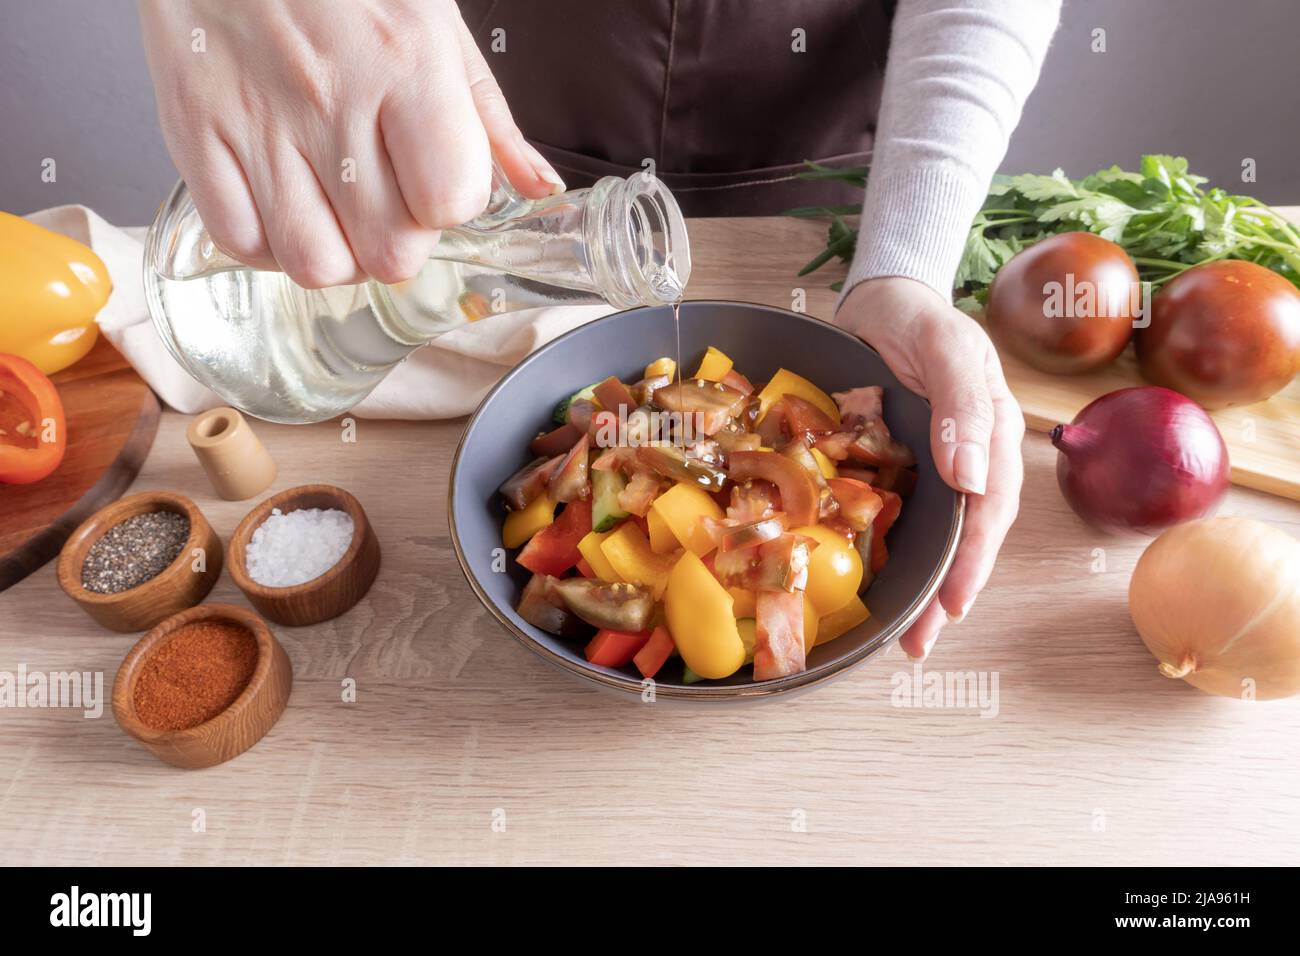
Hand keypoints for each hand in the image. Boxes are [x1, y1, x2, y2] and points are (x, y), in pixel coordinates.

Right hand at [139, 0, 561, 287]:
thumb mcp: (436, 24)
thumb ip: (489, 118)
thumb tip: (539, 187)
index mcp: (405, 66)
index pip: (449, 200)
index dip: (451, 206)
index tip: (439, 182)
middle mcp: (331, 100)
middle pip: (388, 253)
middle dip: (399, 242)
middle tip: (389, 203)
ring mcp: (257, 121)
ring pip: (315, 264)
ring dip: (337, 254)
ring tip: (337, 211)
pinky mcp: (194, 133)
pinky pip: (242, 241)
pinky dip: (270, 244)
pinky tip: (286, 207)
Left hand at [836, 277, 1024, 659]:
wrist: (882, 299)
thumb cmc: (920, 318)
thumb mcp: (947, 347)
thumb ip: (964, 407)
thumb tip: (971, 478)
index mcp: (993, 433)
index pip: (991, 509)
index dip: (973, 559)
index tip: (953, 602)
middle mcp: (969, 458)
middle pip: (967, 536)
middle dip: (948, 592)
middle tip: (921, 643)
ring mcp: (936, 465)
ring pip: (937, 535)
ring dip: (924, 585)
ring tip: (906, 636)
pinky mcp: (902, 466)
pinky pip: (902, 516)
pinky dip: (895, 552)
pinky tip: (879, 582)